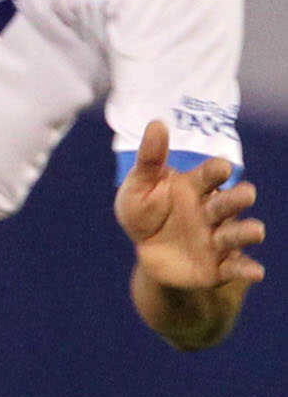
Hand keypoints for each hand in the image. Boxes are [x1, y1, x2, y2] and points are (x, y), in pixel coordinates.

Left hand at [119, 120, 262, 294]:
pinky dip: (246, 269)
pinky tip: (256, 272)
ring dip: (246, 232)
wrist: (146, 252)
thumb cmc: (145, 212)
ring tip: (256, 231)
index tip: (220, 168)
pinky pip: (234, 267)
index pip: (211, 175)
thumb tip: (157, 123)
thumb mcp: (139, 186)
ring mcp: (217, 238)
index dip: (216, 171)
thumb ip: (149, 159)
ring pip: (236, 234)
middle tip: (245, 195)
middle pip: (229, 202)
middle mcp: (212, 211)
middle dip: (237, 198)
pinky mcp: (217, 265)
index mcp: (196, 188)